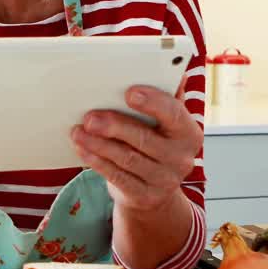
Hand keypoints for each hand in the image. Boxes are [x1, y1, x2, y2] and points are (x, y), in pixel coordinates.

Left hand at [70, 83, 201, 210]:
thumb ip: (167, 97)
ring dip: (98, 144)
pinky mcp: (144, 197)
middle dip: (114, 126)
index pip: (174, 114)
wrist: (155, 190)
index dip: (152, 102)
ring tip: (78, 130)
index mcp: (190, 133)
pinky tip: (82, 148)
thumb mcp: (166, 123)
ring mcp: (164, 181)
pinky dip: (96, 161)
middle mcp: (181, 158)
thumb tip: (177, 71)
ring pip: (126, 159)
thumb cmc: (156, 144)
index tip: (129, 92)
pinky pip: (117, 177)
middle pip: (145, 139)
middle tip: (89, 116)